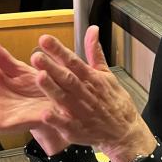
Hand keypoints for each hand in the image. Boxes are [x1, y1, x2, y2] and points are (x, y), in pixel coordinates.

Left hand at [31, 26, 155, 161]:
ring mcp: (80, 112)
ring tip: (39, 77)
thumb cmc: (115, 102)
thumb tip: (92, 29)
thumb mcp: (107, 73)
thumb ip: (95, 52)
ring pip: (64, 98)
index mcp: (92, 79)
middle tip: (36, 56)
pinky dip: (57, 119)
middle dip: (51, 67)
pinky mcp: (76, 129)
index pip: (73, 61)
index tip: (45, 40)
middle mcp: (85, 94)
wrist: (124, 131)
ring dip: (51, 88)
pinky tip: (46, 114)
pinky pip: (65, 124)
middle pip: (67, 78)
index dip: (59, 50)